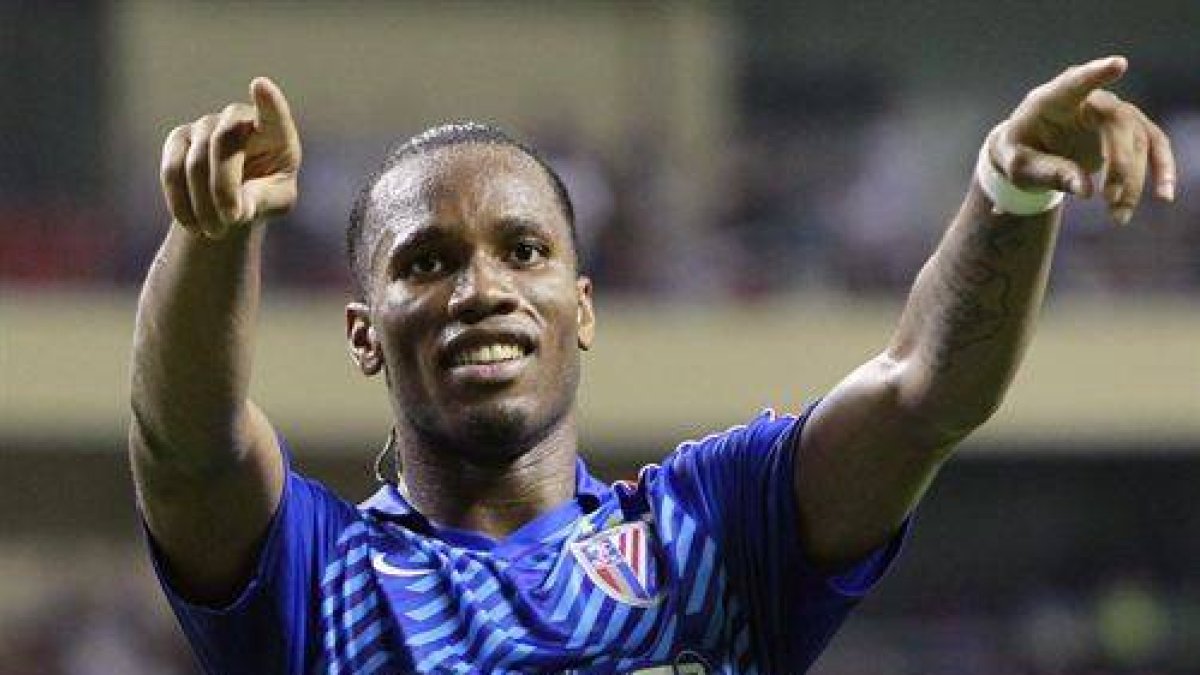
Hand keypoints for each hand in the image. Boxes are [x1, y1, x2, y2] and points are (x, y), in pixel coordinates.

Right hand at [160, 77, 301, 238]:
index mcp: (274, 132)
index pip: (272, 114)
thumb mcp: (275, 203)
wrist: (230, 199)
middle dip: (224, 188)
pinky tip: (193, 226)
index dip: (267, 102)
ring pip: (195, 163)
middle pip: (224, 144)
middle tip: (231, 222)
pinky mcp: (178, 139)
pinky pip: (171, 171)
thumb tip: (237, 207)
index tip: (260, 86)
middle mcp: (238, 119)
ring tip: (216, 232)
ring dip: (204, 203)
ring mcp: (205, 125)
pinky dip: (181, 202)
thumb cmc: (264, 195)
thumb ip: (262, 201)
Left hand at [988, 56, 1174, 224]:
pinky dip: (1160, 169)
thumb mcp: (1021, 169)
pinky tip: (1164, 195)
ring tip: (1118, 216)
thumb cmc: (1019, 155)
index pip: (1075, 83)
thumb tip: (1086, 191)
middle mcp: (1087, 101)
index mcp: (1051, 101)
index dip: (1096, 74)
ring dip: (1134, 179)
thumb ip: (1050, 174)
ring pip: (1138, 138)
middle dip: (1120, 164)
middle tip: (1108, 200)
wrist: (1029, 154)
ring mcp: (1110, 112)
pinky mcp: (1126, 130)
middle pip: (1118, 123)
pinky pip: (1152, 144)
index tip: (1118, 64)